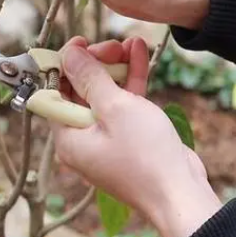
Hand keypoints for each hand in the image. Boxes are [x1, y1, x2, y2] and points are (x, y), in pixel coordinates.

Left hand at [51, 37, 221, 236]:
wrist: (180, 193)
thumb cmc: (145, 155)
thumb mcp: (114, 108)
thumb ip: (90, 79)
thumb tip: (68, 55)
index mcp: (67, 137)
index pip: (54, 93)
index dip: (65, 65)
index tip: (80, 43)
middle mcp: (81, 139)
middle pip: (79, 92)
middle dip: (95, 64)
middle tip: (111, 45)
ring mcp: (105, 138)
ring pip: (103, 95)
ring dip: (115, 68)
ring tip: (127, 43)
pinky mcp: (127, 137)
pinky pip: (122, 105)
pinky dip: (130, 82)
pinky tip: (138, 53)